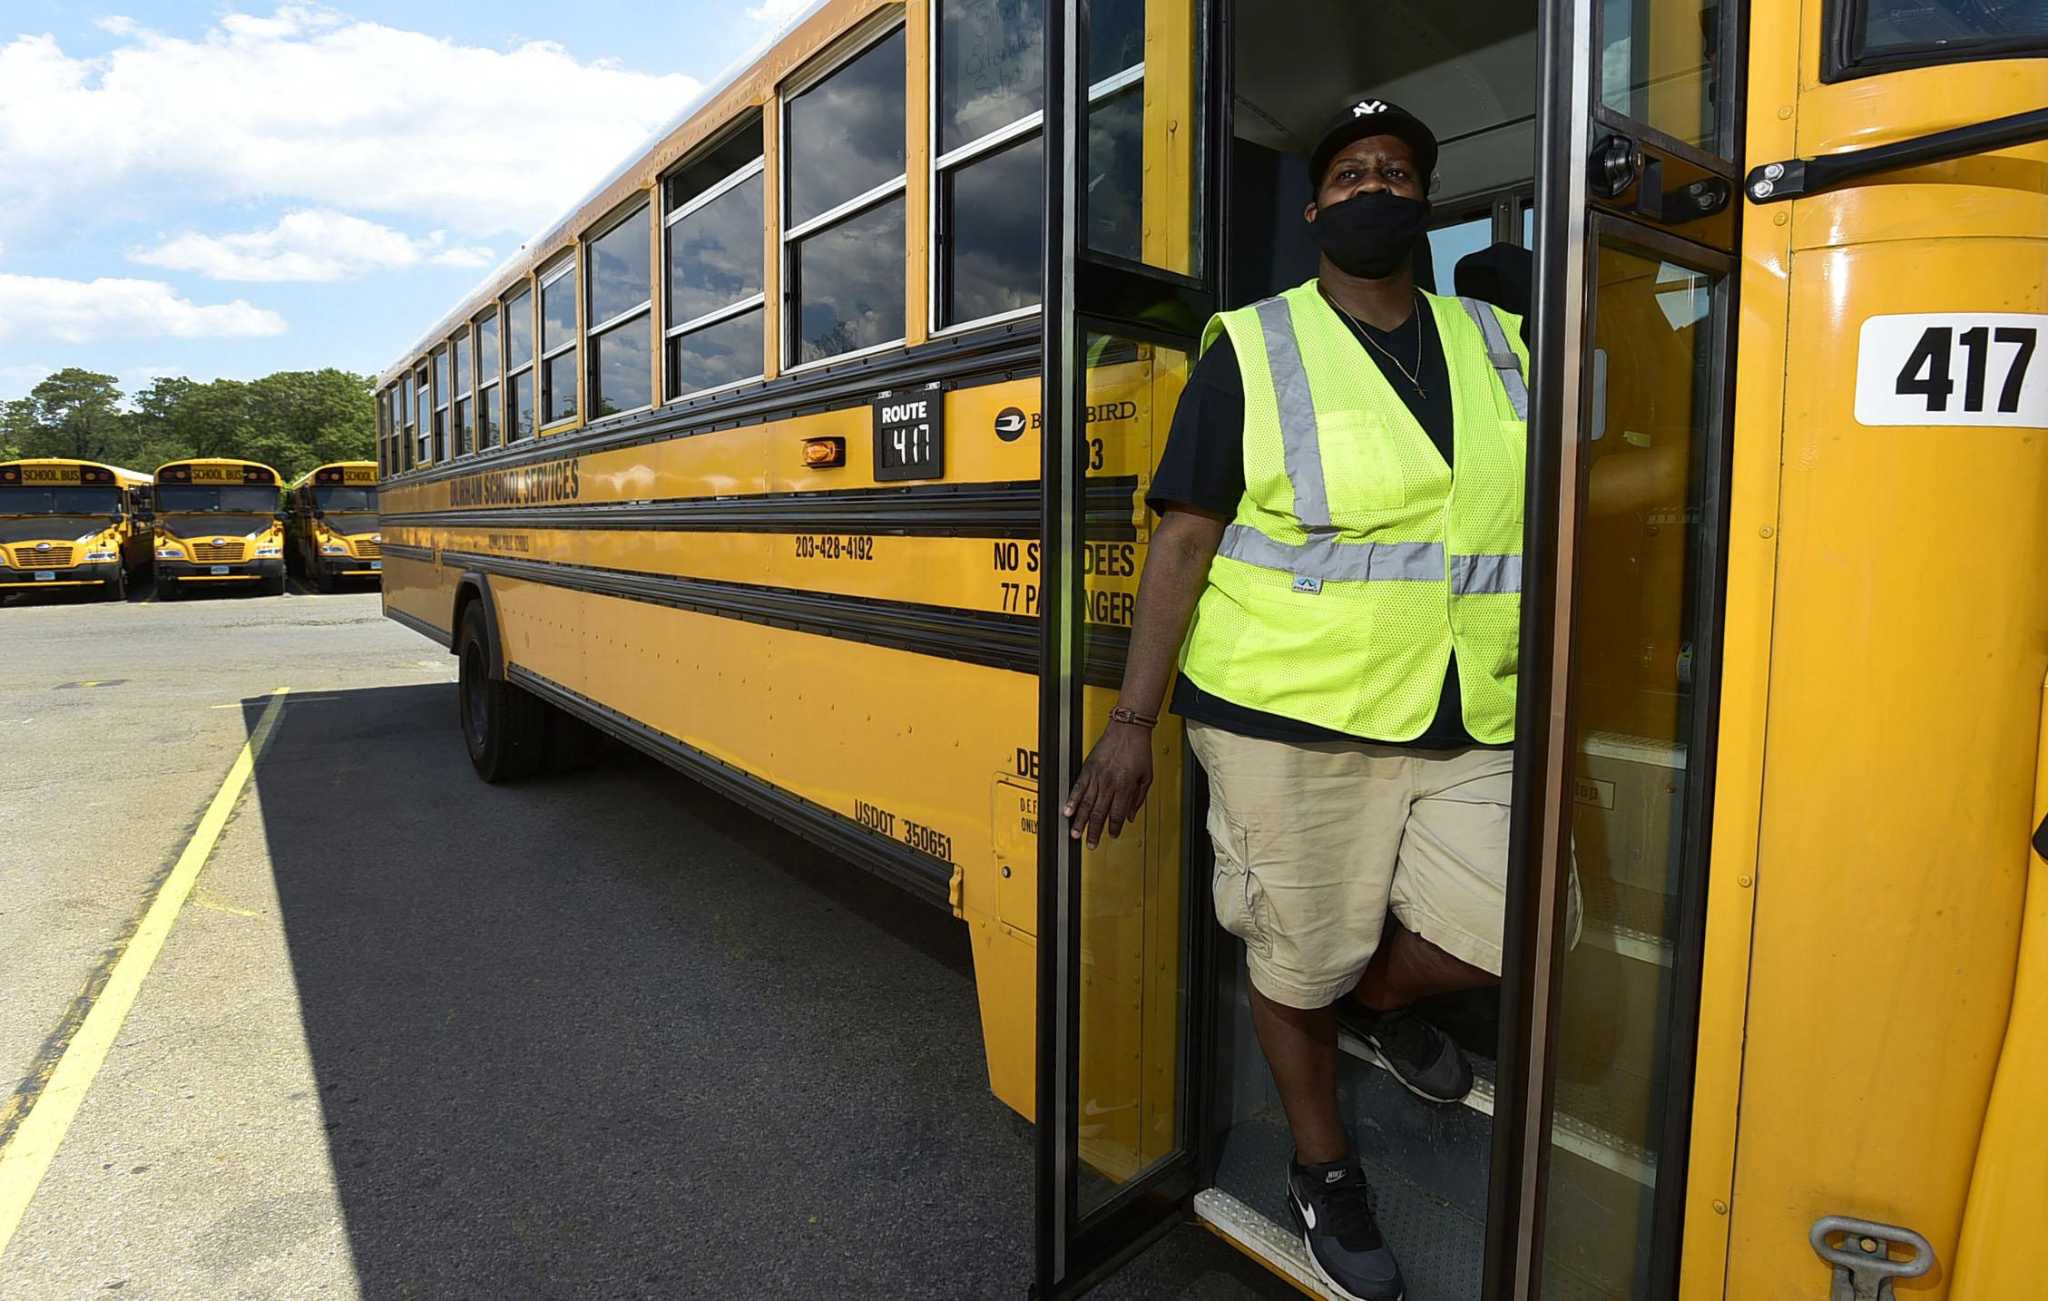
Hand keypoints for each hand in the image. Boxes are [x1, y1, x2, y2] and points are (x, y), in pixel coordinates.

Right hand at [1062, 721, 1153, 848]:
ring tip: (1074, 833)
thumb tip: (1131, 816)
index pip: (1118, 814)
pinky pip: (1078, 787)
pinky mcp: (1088, 768)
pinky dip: (1072, 800)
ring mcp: (1097, 776)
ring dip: (1080, 820)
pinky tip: (1067, 811)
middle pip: (1100, 813)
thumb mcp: (1147, 777)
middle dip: (1094, 831)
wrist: (1128, 729)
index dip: (1114, 827)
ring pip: (1087, 804)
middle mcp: (1110, 784)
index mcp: (1125, 787)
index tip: (1112, 835)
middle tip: (1090, 844)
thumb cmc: (1139, 751)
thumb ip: (1139, 798)